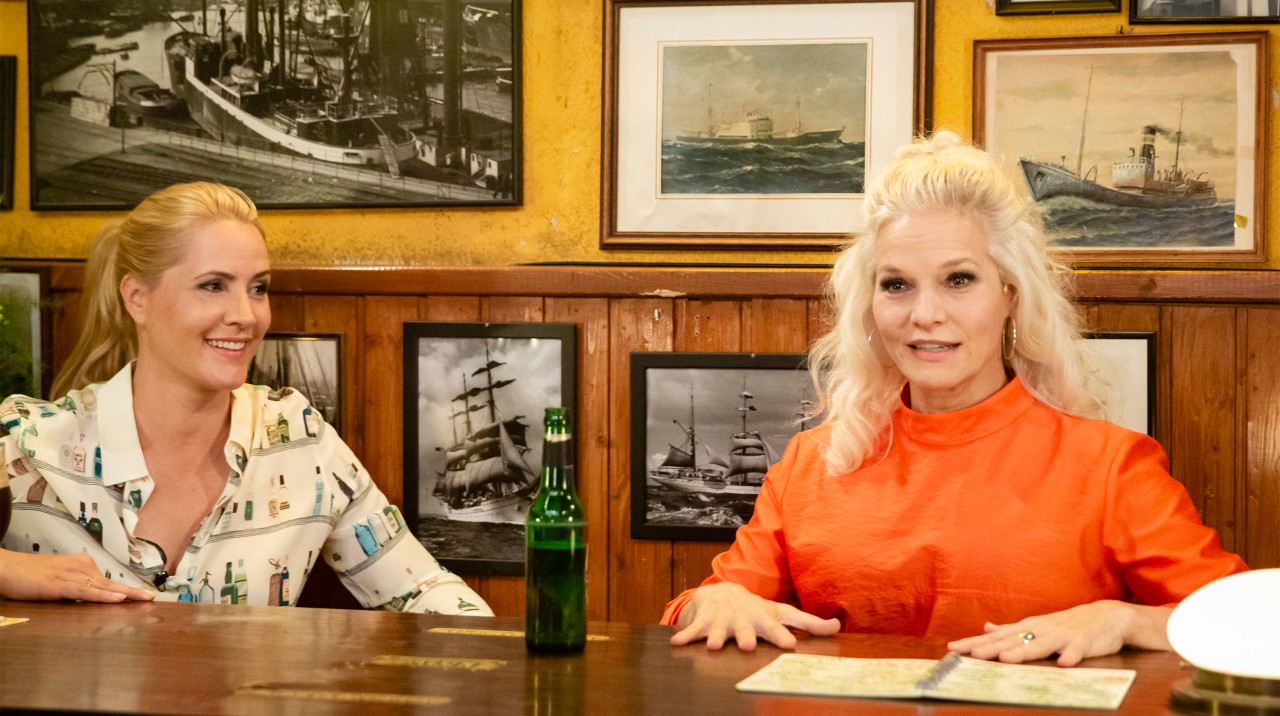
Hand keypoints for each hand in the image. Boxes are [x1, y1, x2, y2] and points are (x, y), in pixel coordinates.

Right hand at [0, 549, 155, 601]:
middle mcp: (81, 567)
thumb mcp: (59, 580)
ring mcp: (71, 575)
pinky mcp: (59, 585)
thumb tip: (94, 596)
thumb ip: (77, 586)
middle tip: (152, 598)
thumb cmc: (30, 575)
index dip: (128, 590)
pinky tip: (117, 599)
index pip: (109, 581)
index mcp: (82, 565)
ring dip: (124, 594)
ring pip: (103, 587)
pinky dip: (103, 596)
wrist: (6, 568)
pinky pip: (86, 592)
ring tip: (143, 599)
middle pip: (111, 583)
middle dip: (133, 592)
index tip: (145, 595)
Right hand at [670, 581, 839, 650]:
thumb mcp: (781, 613)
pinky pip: (692, 631)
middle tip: (749, 645)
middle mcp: (743, 619)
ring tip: (715, 646)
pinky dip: (685, 636)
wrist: (722, 592)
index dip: (782, 635)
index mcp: (763, 618)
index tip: (789, 644)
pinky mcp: (703, 622)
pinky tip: (676, 644)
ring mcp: (722, 620)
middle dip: (746, 636)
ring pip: (719, 631)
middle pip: (746, 629)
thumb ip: (808, 623)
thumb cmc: (756, 609)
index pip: (775, 627)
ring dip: (717, 637)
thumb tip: (837, 627)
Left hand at [946, 600, 1171, 666]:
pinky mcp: (1083, 644)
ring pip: (1040, 645)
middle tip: (970, 655)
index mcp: (1027, 628)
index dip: (973, 642)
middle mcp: (1039, 630)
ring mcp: (1061, 636)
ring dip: (1023, 652)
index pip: (994, 638)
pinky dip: (1070, 657)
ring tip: (1006, 660)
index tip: (951, 648)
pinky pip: (1076, 652)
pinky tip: (1063, 664)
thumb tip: (985, 628)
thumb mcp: (1035, 626)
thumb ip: (1010, 630)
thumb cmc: (1066, 624)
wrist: (1106, 617)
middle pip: (1011, 641)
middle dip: (990, 648)